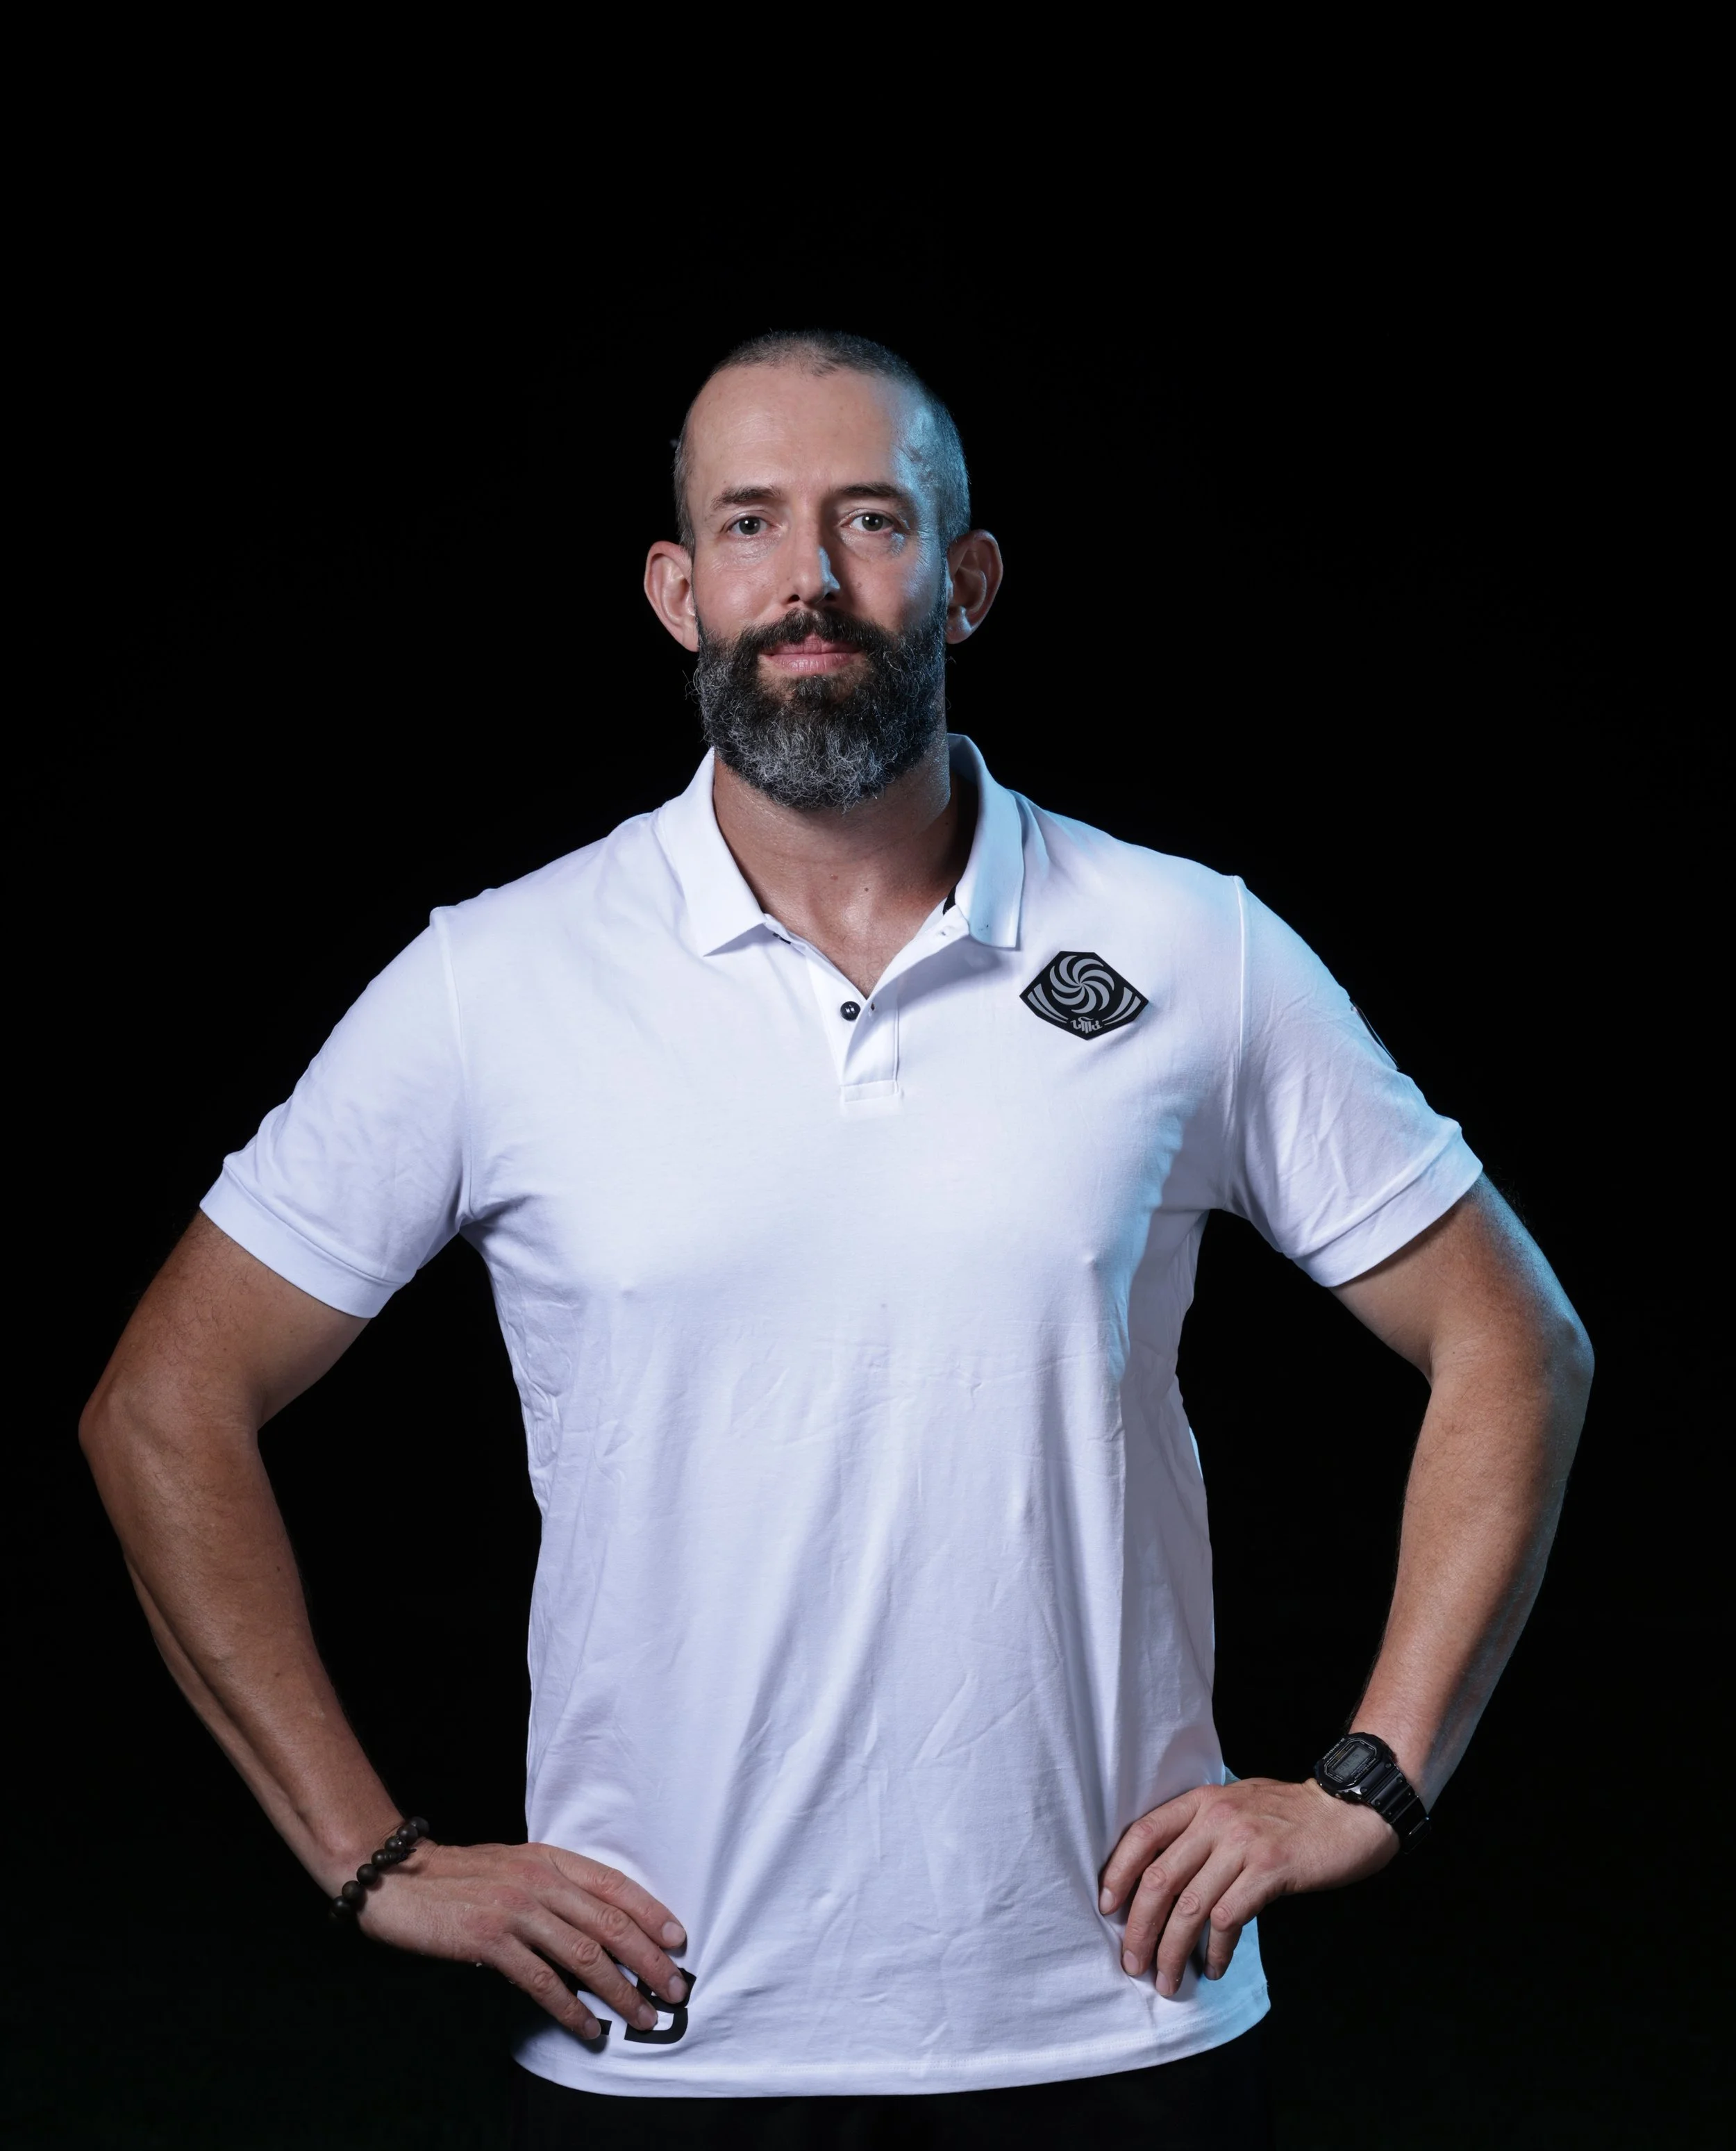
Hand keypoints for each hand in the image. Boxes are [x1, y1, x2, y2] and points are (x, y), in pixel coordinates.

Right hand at [357, 1839, 688, 2037]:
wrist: (397, 1878)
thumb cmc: (458, 1876)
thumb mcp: (514, 1866)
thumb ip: (552, 1887)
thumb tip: (596, 1926)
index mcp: (549, 1859)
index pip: (614, 1884)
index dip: (651, 1913)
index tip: (678, 1940)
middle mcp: (539, 1880)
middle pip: (609, 1924)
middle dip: (648, 1960)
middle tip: (674, 1990)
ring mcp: (515, 1910)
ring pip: (584, 1956)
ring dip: (619, 1991)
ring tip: (642, 2017)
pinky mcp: (490, 1941)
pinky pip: (542, 1982)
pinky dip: (571, 2009)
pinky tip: (589, 2028)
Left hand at [1099, 1777, 1397, 1994]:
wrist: (1346, 1812)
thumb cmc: (1288, 1815)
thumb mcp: (1235, 1805)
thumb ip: (1200, 1831)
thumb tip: (1162, 1882)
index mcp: (1200, 1801)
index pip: (1143, 1834)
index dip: (1118, 1872)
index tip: (1107, 1907)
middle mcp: (1216, 1819)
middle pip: (1160, 1878)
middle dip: (1139, 1927)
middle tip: (1132, 1962)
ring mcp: (1243, 1844)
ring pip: (1190, 1906)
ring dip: (1172, 1950)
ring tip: (1166, 1979)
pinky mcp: (1269, 1871)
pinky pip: (1228, 1919)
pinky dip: (1214, 1951)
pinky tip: (1211, 1967)